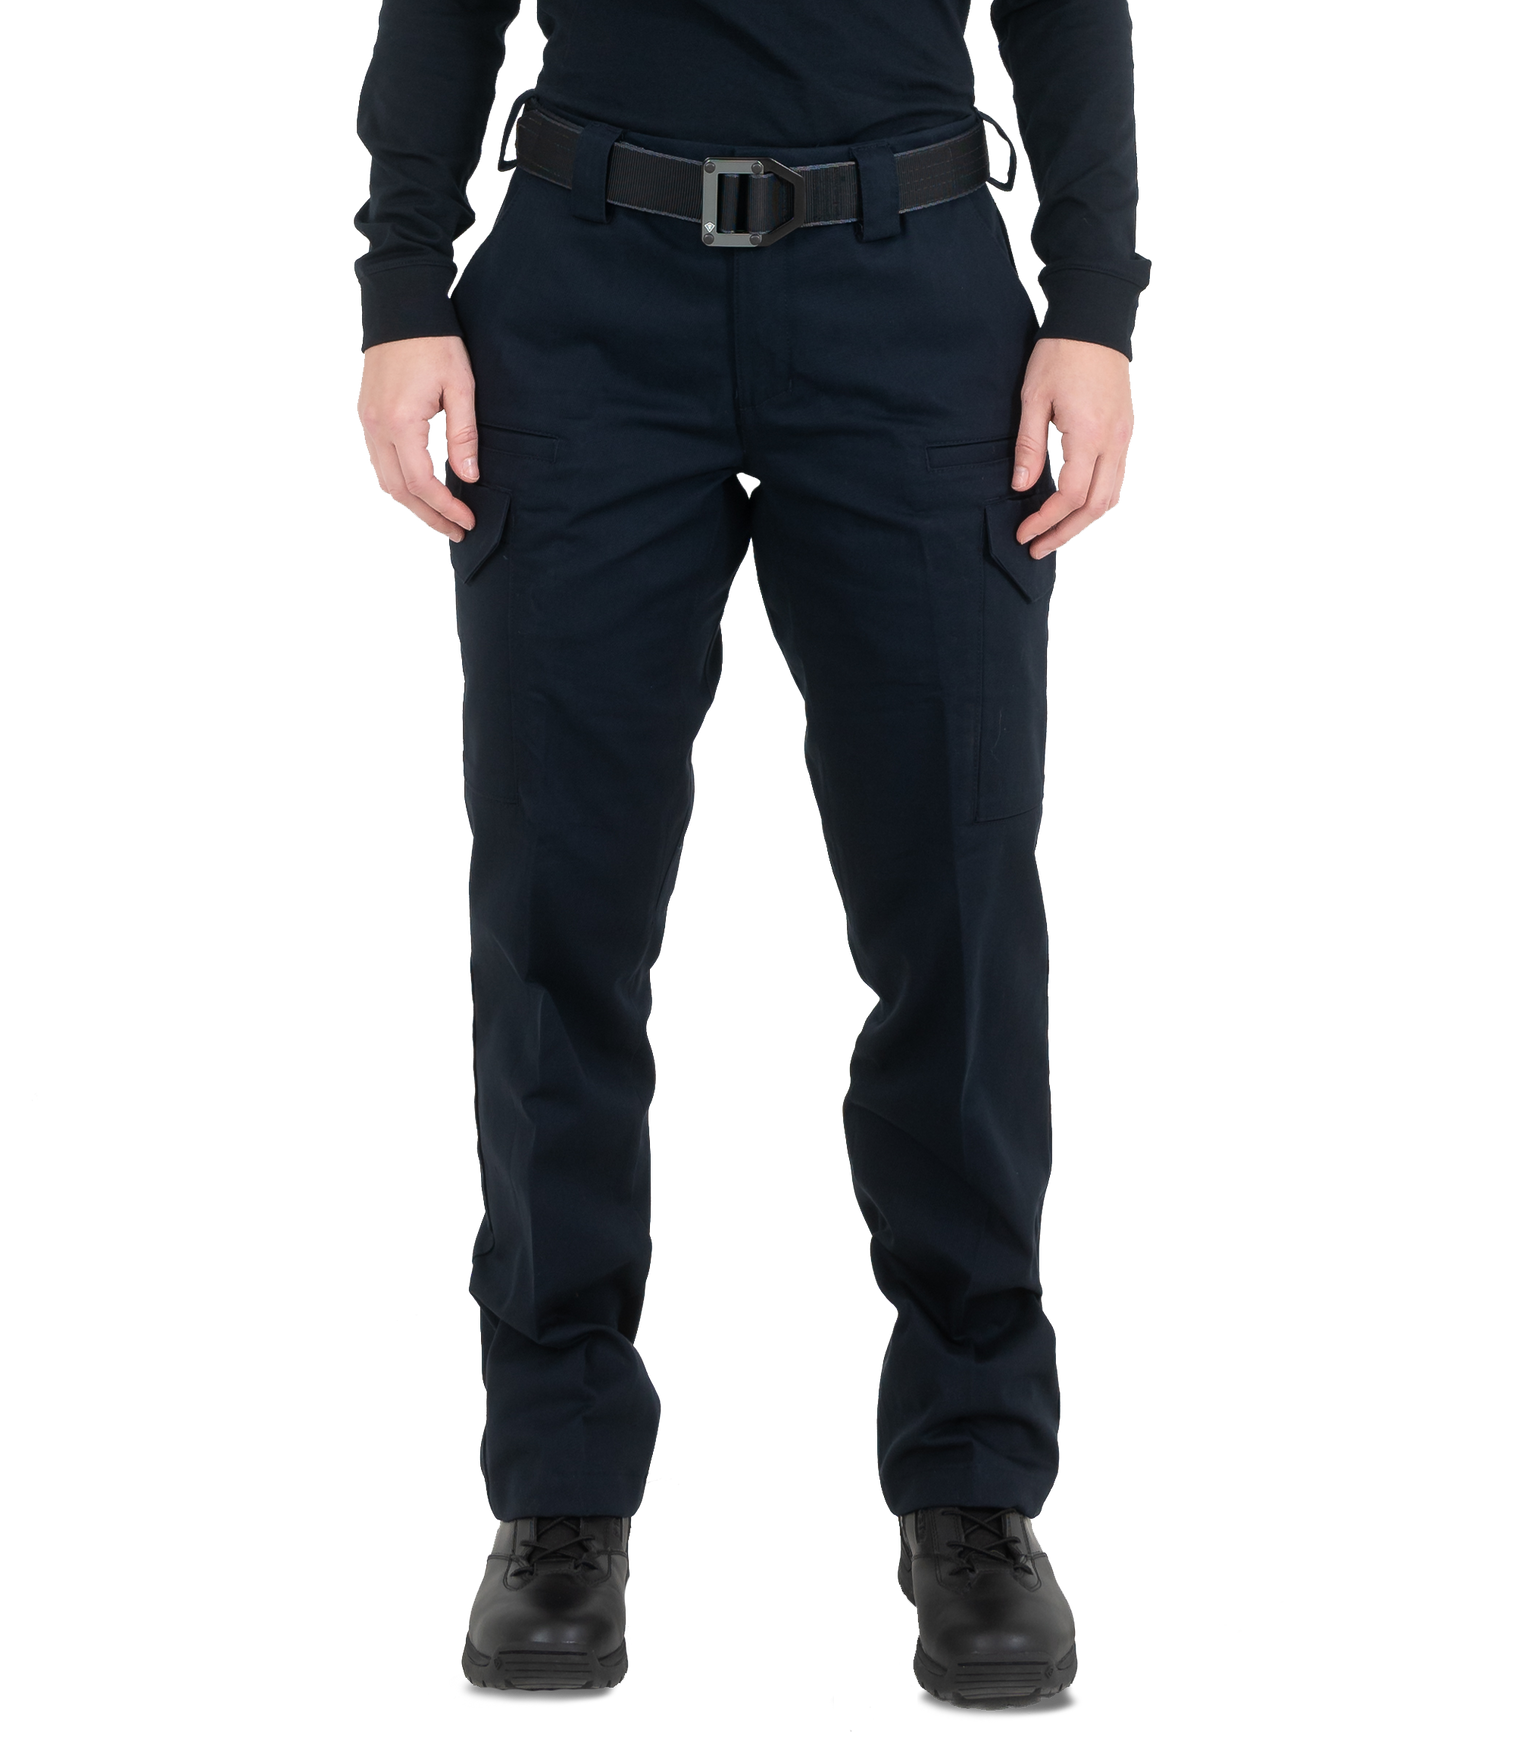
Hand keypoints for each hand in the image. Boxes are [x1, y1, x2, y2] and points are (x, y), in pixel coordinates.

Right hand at [354, 335, 480, 541]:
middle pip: (397, 490)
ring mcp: (365, 421)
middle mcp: (377, 426)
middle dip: (427, 516)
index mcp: (402, 422)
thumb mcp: (461, 387)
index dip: (445, 507)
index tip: (467, 520)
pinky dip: (397, 482)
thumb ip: (464, 435)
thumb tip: (469, 477)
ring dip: (410, 503)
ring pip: (383, 480)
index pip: (421, 483)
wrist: (401, 308)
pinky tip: (419, 488)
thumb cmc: (436, 342)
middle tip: (455, 531)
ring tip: (439, 516)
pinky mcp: (364, 415)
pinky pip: (377, 461)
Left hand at [1011, 337, 1135, 560]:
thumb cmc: (1060, 353)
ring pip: (1114, 497)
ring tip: (1056, 533)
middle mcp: (1114, 440)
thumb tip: (1021, 487)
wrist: (1095, 320)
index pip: (1070, 495)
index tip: (1023, 532)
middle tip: (1037, 547)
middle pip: (1096, 506)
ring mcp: (1126, 437)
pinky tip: (1076, 507)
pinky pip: (1119, 479)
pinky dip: (1099, 501)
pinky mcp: (1128, 431)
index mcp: (1088, 433)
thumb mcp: (1033, 397)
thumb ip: (1028, 446)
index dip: (1046, 521)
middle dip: (1066, 532)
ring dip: (1085, 522)